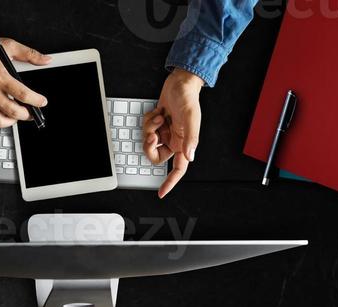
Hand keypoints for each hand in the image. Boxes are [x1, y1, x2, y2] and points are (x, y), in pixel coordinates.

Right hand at [0, 36, 49, 127]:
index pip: (23, 95)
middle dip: (26, 115)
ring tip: (15, 117)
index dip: (36, 101)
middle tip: (31, 113)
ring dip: (11, 122)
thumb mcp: (7, 45)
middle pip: (13, 112)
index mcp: (0, 76)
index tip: (42, 102)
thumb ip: (29, 54)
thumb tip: (45, 60)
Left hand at [142, 68, 203, 196]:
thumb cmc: (188, 98)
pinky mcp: (157, 125)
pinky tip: (158, 113)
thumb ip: (191, 138)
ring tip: (158, 118)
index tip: (161, 192)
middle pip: (157, 157)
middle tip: (152, 135)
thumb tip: (189, 157)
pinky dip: (149, 121)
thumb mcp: (190, 118)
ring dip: (150, 130)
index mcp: (184, 143)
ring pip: (149, 143)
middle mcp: (175, 140)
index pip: (178, 169)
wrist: (180, 82)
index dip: (170, 182)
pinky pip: (146, 130)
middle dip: (150, 147)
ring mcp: (165, 132)